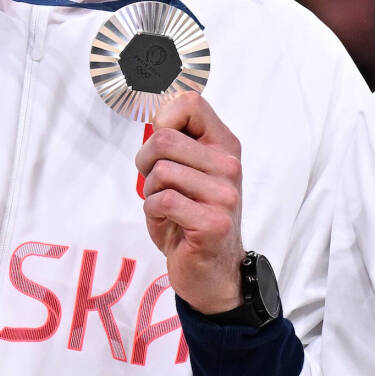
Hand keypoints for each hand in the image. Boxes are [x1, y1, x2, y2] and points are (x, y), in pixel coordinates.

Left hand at [135, 91, 243, 314]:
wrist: (212, 272)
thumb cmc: (190, 217)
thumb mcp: (184, 171)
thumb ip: (173, 142)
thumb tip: (149, 111)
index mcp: (224, 145)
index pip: (190, 103)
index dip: (162, 118)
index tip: (159, 145)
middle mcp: (229, 165)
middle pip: (164, 139)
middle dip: (145, 161)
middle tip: (154, 183)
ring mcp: (224, 194)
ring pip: (160, 171)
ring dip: (150, 193)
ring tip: (166, 208)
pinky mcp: (213, 222)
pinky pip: (162, 201)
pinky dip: (153, 213)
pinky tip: (169, 224)